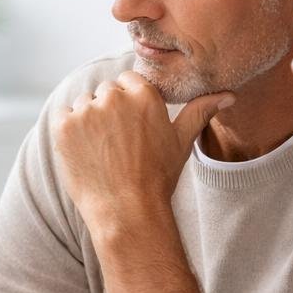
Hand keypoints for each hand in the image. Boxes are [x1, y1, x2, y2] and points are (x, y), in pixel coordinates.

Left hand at [52, 71, 233, 239]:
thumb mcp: (182, 141)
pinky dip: (68, 132)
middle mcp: (114, 97)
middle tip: (117, 145)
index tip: (131, 129)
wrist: (126, 212)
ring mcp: (87, 110)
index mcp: (144, 93)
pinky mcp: (64, 126)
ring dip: (87, 121)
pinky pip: (62, 116)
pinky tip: (84, 152)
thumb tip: (229, 95)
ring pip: (83, 104)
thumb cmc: (157, 178)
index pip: (128, 81)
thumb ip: (200, 111)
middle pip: (105, 93)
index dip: (128, 105)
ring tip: (102, 152)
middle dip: (108, 112)